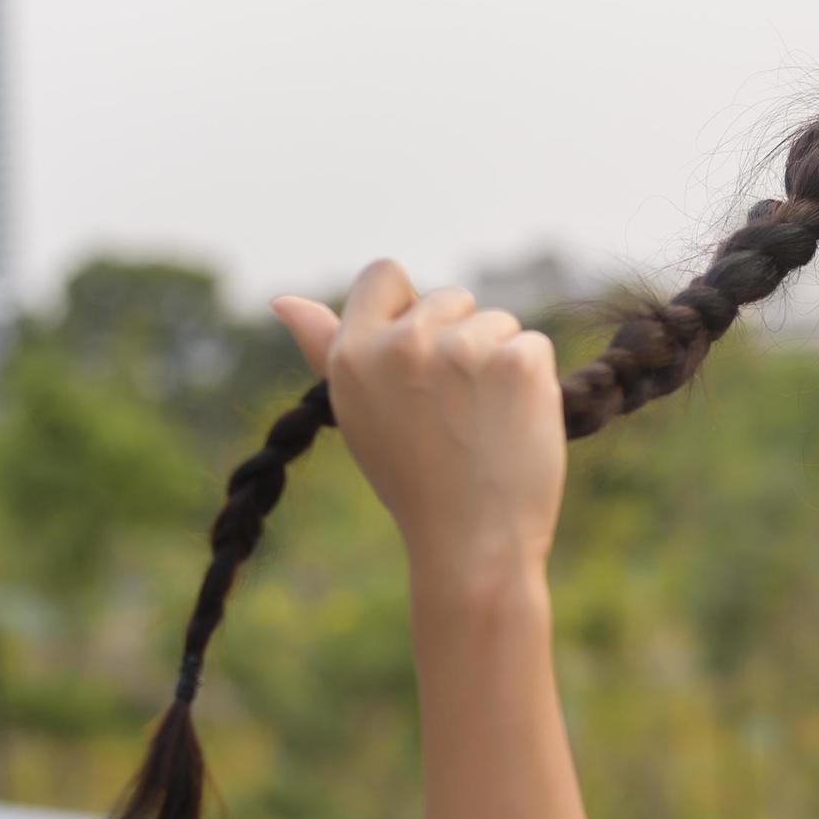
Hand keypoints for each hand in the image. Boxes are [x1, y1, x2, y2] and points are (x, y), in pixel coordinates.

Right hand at [272, 258, 565, 588]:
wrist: (471, 545)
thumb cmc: (415, 483)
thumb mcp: (358, 414)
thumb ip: (325, 350)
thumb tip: (283, 301)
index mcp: (353, 353)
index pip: (384, 273)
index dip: (410, 308)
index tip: (423, 356)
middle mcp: (401, 344)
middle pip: (451, 297)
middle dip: (462, 340)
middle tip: (455, 411)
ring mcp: (461, 350)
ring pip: (498, 321)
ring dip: (501, 362)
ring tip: (484, 424)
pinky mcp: (515, 362)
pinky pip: (535, 346)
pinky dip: (535, 383)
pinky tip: (516, 426)